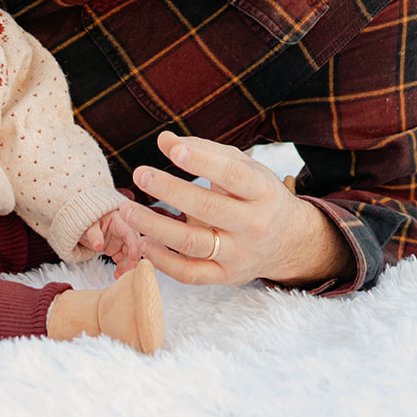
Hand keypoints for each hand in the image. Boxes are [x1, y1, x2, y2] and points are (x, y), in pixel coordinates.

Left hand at [79, 207, 141, 276]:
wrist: (82, 227)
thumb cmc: (86, 220)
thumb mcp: (89, 226)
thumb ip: (94, 234)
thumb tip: (97, 245)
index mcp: (118, 221)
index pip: (129, 233)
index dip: (134, 245)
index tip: (134, 257)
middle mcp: (123, 231)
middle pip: (133, 245)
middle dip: (133, 259)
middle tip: (129, 271)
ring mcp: (120, 241)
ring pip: (129, 255)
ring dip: (128, 266)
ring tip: (121, 276)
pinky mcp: (117, 250)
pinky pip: (123, 260)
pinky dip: (122, 268)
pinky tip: (117, 275)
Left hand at [120, 130, 351, 288]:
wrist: (288, 241)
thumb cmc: (257, 195)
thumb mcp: (243, 167)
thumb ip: (205, 151)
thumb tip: (164, 140)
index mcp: (262, 191)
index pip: (232, 175)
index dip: (203, 162)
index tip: (174, 150)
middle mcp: (254, 224)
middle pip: (208, 209)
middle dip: (170, 190)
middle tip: (140, 174)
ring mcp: (240, 254)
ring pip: (193, 244)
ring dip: (156, 227)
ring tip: (128, 210)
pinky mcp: (226, 277)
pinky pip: (191, 274)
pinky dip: (164, 262)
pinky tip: (144, 243)